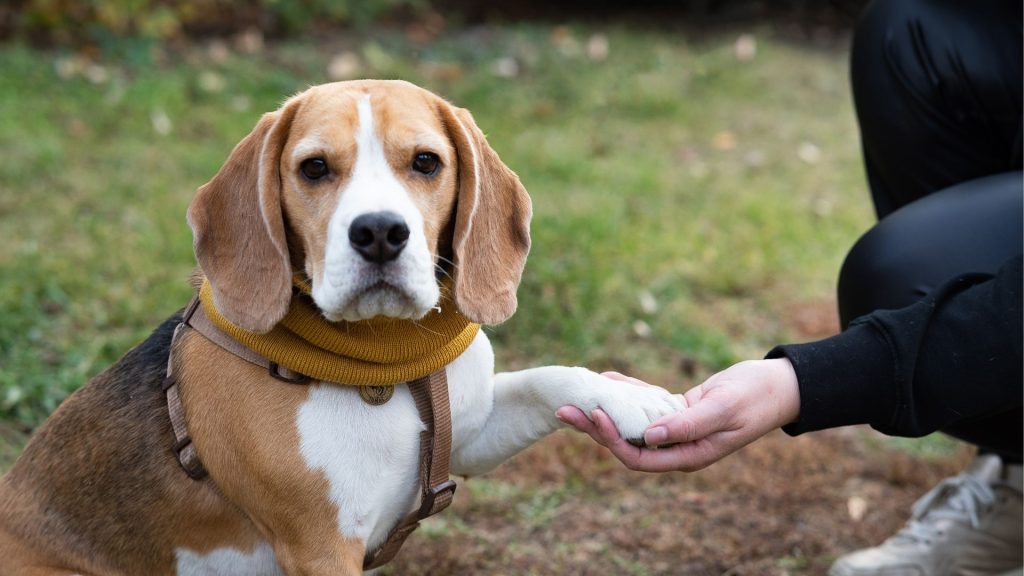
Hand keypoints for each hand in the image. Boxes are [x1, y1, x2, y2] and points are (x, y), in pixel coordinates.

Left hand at [556, 358, 799, 471]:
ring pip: (631, 423)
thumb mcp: (722, 409)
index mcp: (688, 456)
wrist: (778, 385)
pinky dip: (625, 392)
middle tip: (564, 409)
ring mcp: (676, 429)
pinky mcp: (678, 410)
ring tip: (576, 394)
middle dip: (595, 428)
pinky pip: (645, 405)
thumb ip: (686, 425)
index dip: (612, 441)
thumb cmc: (755, 398)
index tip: (593, 415)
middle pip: (626, 443)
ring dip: (604, 410)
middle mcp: (678, 447)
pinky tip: (606, 378)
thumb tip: (648, 437)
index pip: (638, 458)